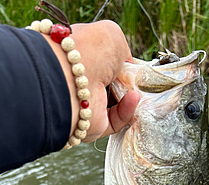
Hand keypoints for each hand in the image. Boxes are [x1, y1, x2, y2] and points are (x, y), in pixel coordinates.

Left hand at [41, 20, 139, 141]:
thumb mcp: (112, 36)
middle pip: (109, 88)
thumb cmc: (88, 49)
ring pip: (114, 107)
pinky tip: (133, 98)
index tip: (131, 67)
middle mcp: (80, 84)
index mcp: (79, 61)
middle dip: (126, 85)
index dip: (118, 66)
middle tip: (137, 81)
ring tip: (136, 90)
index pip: (101, 65)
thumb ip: (122, 51)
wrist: (71, 76)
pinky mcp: (92, 125)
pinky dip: (126, 111)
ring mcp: (85, 105)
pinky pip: (115, 121)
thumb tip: (127, 67)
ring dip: (128, 98)